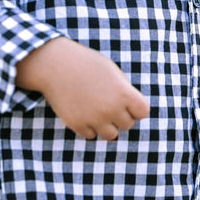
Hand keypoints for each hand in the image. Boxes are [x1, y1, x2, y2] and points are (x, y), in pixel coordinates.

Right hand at [16, 37, 149, 139]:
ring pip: (111, 135)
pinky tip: (84, 112)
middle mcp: (111, 109)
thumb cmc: (86, 64)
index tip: (129, 102)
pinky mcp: (78, 126)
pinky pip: (91, 135)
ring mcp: (94, 119)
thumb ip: (124, 89)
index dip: (137, 108)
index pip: (143, 112)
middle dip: (121, 116)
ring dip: (108, 125)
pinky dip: (90, 127)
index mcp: (123, 93)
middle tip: (110, 104)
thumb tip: (130, 109)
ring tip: (99, 111)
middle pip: (128, 125)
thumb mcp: (111, 70)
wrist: (56, 65)